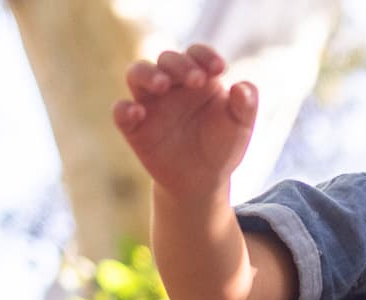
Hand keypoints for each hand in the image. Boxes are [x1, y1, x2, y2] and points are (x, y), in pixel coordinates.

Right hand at [114, 44, 258, 196]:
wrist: (203, 180)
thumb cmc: (223, 145)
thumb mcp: (240, 126)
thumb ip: (245, 104)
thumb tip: (243, 86)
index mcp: (198, 77)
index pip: (196, 54)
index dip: (205, 55)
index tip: (218, 69)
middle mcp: (171, 84)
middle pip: (166, 59)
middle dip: (180, 65)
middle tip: (196, 80)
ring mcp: (150, 103)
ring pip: (137, 74)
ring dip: (148, 74)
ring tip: (163, 84)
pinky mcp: (134, 127)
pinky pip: (120, 111)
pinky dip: (124, 109)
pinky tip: (137, 113)